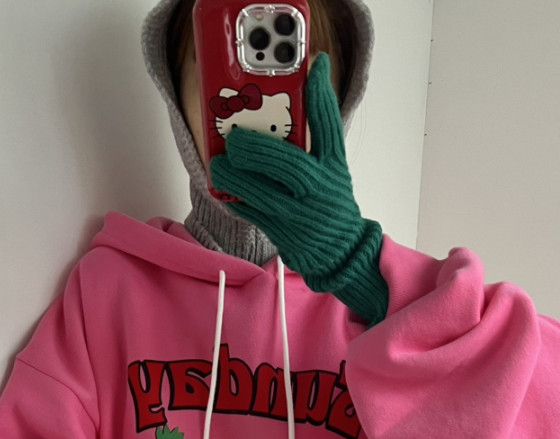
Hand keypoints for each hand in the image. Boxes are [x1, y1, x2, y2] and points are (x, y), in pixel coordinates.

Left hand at [210, 53, 387, 325]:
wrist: (340, 253)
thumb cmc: (328, 203)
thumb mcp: (333, 168)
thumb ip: (317, 136)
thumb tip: (294, 93)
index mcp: (334, 167)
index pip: (330, 126)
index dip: (322, 94)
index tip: (315, 64)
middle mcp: (320, 189)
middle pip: (290, 164)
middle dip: (258, 149)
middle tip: (234, 139)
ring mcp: (302, 215)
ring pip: (266, 194)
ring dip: (237, 178)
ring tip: (220, 164)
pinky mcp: (285, 234)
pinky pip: (255, 215)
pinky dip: (237, 201)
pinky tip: (224, 189)